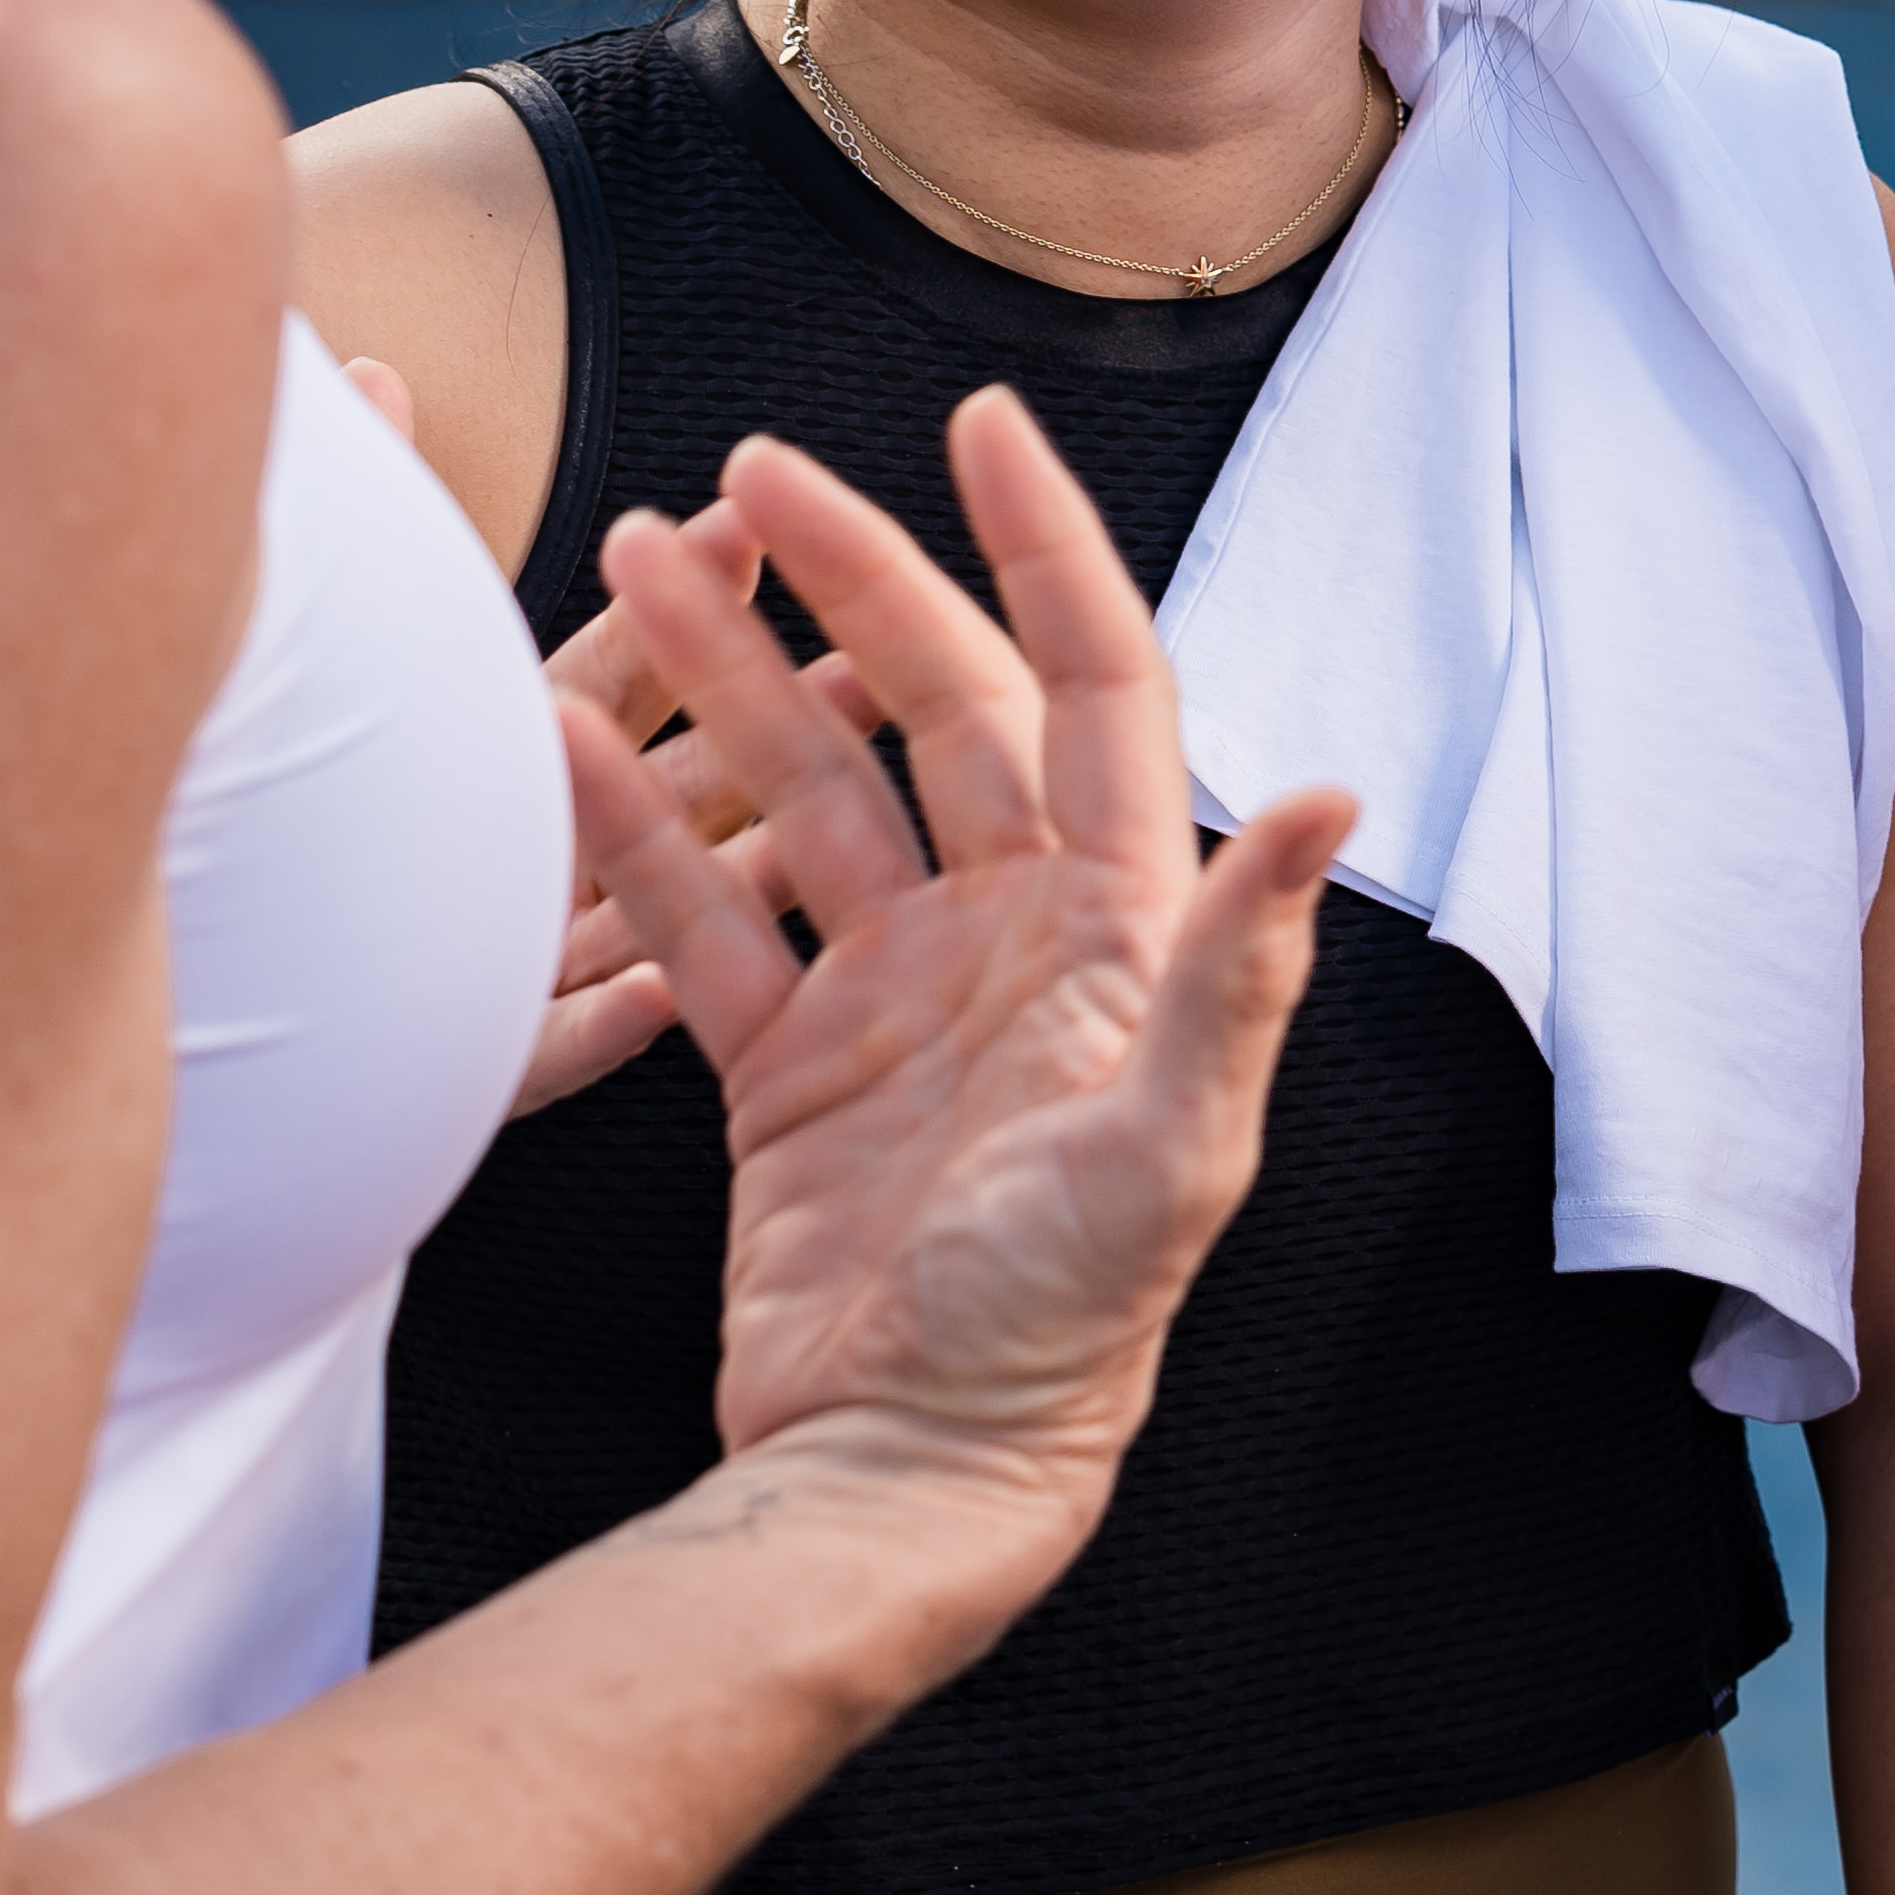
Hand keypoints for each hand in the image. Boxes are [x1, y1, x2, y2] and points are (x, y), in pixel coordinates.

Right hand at [574, 396, 1346, 1504]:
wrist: (917, 1467)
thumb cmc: (1066, 1326)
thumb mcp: (1171, 1141)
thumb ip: (1241, 966)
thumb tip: (1336, 797)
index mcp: (1119, 924)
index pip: (1096, 682)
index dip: (1045, 549)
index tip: (980, 426)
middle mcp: (1014, 935)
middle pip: (931, 706)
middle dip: (849, 579)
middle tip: (748, 471)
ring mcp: (896, 993)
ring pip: (801, 785)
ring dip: (727, 674)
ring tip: (631, 555)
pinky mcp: (788, 1064)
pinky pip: (701, 913)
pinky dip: (634, 827)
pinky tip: (558, 742)